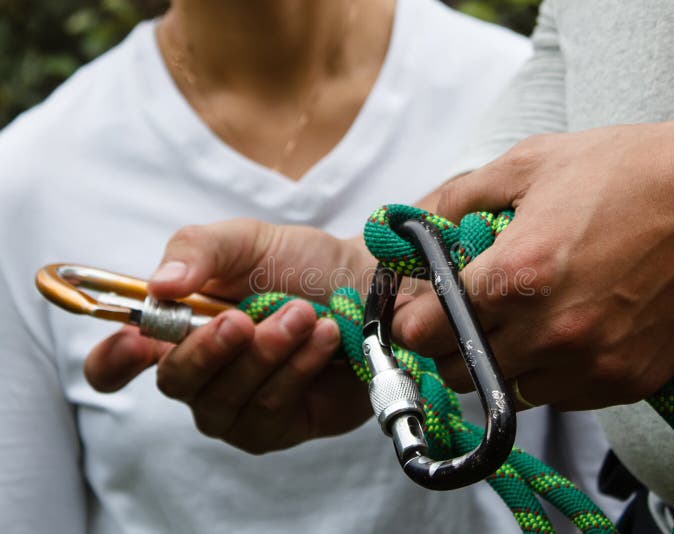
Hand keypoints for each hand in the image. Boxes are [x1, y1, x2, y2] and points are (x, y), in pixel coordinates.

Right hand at [85, 219, 373, 451]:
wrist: (366, 284)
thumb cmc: (300, 265)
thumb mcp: (248, 242)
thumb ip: (199, 250)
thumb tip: (160, 285)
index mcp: (179, 327)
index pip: (117, 363)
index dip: (113, 362)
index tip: (137, 344)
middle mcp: (201, 372)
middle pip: (176, 382)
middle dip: (210, 349)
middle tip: (245, 317)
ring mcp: (237, 405)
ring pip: (225, 402)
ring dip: (265, 355)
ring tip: (305, 315)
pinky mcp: (278, 426)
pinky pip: (269, 413)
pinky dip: (296, 371)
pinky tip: (322, 340)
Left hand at [394, 95, 673, 409]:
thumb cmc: (631, 171)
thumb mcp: (530, 164)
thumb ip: (456, 198)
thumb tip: (410, 225)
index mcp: (515, 276)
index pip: (424, 333)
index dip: (412, 320)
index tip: (419, 309)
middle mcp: (548, 333)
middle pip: (458, 370)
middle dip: (449, 343)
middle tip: (465, 311)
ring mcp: (590, 365)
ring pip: (507, 390)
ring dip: (499, 361)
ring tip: (522, 317)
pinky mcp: (626, 382)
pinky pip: (560, 397)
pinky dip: (548, 372)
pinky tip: (565, 329)